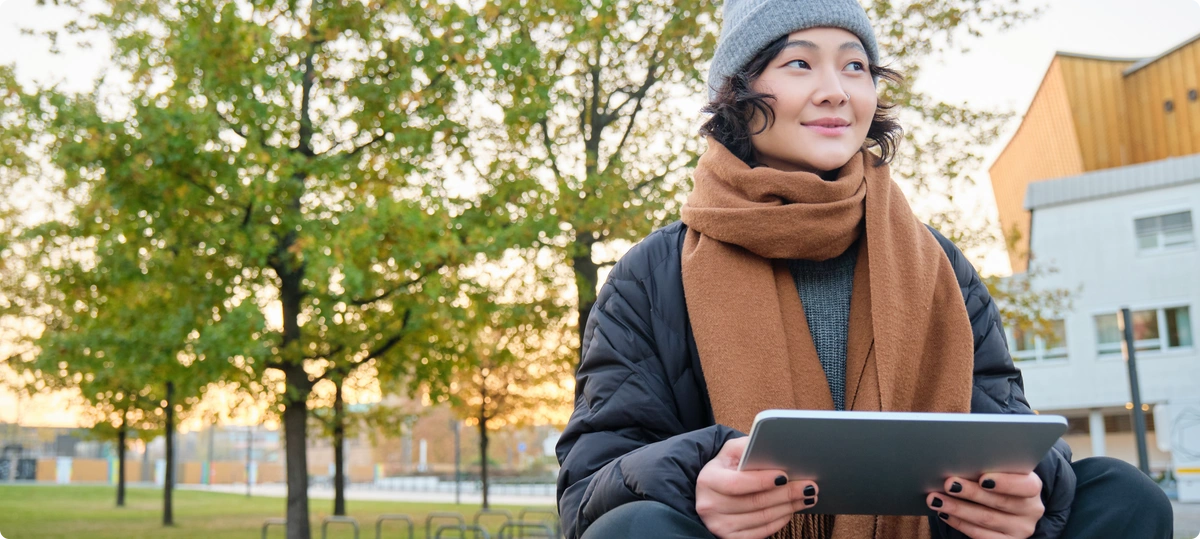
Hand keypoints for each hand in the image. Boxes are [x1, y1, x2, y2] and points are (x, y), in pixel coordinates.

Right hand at [695, 436, 817, 538]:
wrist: (711, 492)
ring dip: (788, 507)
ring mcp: (719, 525)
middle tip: (809, 486)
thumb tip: (775, 448)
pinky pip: (761, 532)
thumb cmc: (726, 468)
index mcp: (708, 480)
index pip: (737, 483)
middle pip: (755, 502)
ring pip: (762, 518)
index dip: (762, 480)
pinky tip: (791, 510)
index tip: (785, 476)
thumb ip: (749, 447)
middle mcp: (710, 505)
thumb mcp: (731, 452)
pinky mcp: (730, 538)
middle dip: (786, 494)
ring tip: (807, 497)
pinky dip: (780, 521)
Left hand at [927, 472, 1043, 538]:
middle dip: (970, 492)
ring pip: (986, 519)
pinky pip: (980, 535)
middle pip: (1000, 502)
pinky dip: (959, 523)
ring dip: (957, 508)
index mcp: (1033, 487)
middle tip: (948, 484)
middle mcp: (1031, 510)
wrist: (1008, 508)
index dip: (1005, 483)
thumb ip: (989, 467)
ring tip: (936, 499)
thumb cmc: (999, 481)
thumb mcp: (1001, 472)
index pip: (1026, 485)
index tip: (982, 478)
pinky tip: (944, 513)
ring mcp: (1020, 529)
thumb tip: (959, 461)